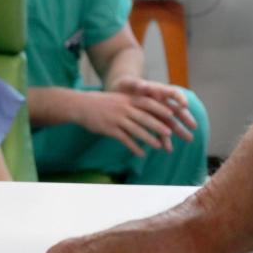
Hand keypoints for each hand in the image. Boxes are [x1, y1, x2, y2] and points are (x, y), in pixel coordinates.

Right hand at [75, 85, 192, 156]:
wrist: (81, 106)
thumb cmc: (102, 103)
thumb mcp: (118, 99)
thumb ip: (132, 104)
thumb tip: (149, 111)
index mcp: (128, 99)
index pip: (148, 103)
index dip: (160, 109)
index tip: (172, 114)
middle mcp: (124, 108)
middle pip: (145, 117)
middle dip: (158, 126)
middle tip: (170, 133)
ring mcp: (117, 118)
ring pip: (136, 130)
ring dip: (148, 138)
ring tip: (158, 146)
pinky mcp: (109, 129)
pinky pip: (124, 139)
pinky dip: (134, 147)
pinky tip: (141, 153)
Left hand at [110, 76, 197, 139]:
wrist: (120, 93)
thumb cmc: (126, 85)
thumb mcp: (128, 83)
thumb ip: (135, 83)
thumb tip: (143, 85)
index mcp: (157, 90)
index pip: (173, 92)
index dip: (180, 98)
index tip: (185, 105)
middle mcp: (161, 102)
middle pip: (176, 109)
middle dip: (185, 118)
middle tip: (194, 126)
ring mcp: (158, 113)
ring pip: (171, 122)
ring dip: (179, 131)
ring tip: (189, 139)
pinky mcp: (152, 122)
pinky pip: (159, 131)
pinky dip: (163, 139)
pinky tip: (167, 148)